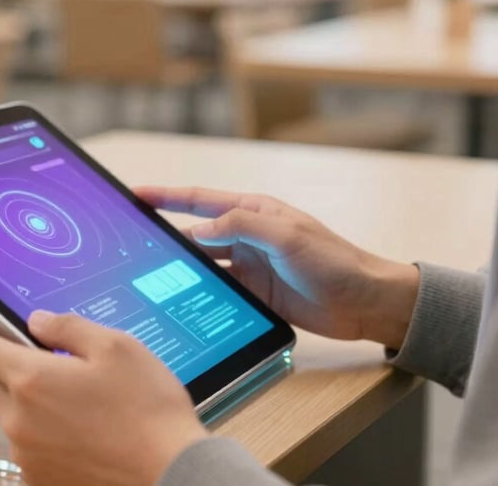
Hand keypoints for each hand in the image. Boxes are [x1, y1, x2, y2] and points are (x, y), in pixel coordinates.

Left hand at [0, 311, 207, 485]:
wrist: (169, 473)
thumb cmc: (145, 405)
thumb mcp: (115, 347)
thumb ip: (68, 327)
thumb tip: (37, 321)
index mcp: (31, 380)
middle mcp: (18, 421)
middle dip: (17, 364)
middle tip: (58, 359)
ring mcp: (27, 457)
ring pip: (14, 414)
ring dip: (31, 400)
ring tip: (78, 397)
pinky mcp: (41, 481)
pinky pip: (30, 444)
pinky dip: (44, 431)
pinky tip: (82, 428)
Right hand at [134, 186, 418, 348]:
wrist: (364, 302)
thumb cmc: (332, 259)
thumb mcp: (285, 235)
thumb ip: (240, 227)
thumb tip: (197, 231)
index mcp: (253, 210)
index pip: (199, 200)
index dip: (165, 196)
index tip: (135, 194)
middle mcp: (246, 235)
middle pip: (196, 232)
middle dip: (165, 234)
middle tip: (133, 241)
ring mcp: (249, 265)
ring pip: (204, 264)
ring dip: (181, 267)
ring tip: (147, 274)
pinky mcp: (254, 294)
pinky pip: (218, 290)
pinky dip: (199, 292)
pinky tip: (180, 299)